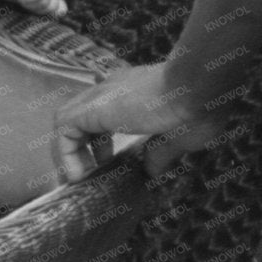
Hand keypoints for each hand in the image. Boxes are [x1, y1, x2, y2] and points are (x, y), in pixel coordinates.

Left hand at [52, 63, 221, 183]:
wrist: (196, 85)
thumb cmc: (197, 108)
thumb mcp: (179, 137)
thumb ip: (161, 153)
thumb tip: (152, 171)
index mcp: (135, 92)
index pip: (106, 111)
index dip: (103, 137)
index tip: (111, 160)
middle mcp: (114, 90)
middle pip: (83, 115)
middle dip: (85, 144)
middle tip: (96, 169)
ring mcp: (101, 97)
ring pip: (68, 119)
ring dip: (72, 149)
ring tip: (83, 176)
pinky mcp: (92, 108)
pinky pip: (64, 129)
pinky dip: (67, 153)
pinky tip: (79, 175)